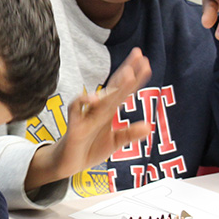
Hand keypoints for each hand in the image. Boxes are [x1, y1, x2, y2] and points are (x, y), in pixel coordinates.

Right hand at [28, 48, 151, 187]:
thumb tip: (149, 126)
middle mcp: (99, 109)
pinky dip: (83, 102)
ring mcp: (87, 115)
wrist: (69, 163)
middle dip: (127, 70)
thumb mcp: (114, 142)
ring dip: (113, 86)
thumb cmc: (90, 148)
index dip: (135, 78)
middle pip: (115, 86)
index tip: (147, 63)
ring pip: (101, 96)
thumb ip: (130, 134)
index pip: (123, 90)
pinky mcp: (75, 125)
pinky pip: (76, 108)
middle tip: (140, 54)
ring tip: (127, 73)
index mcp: (109, 111)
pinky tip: (94, 98)